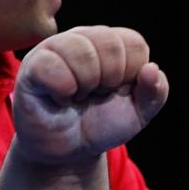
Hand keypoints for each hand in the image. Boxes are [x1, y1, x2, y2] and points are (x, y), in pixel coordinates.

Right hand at [12, 25, 167, 163]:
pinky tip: (60, 98)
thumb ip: (155, 93)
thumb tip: (152, 69)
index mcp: (111, 45)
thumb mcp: (139, 113)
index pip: (135, 44)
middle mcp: (83, 39)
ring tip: (77, 96)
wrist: (71, 150)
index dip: (133, 75)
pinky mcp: (33, 65)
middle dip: (111, 80)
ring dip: (86, 86)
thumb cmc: (102, 124)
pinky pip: (52, 66)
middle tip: (96, 95)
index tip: (118, 91)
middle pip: (111, 44)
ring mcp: (56, 49)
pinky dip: (63, 90)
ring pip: (82, 52)